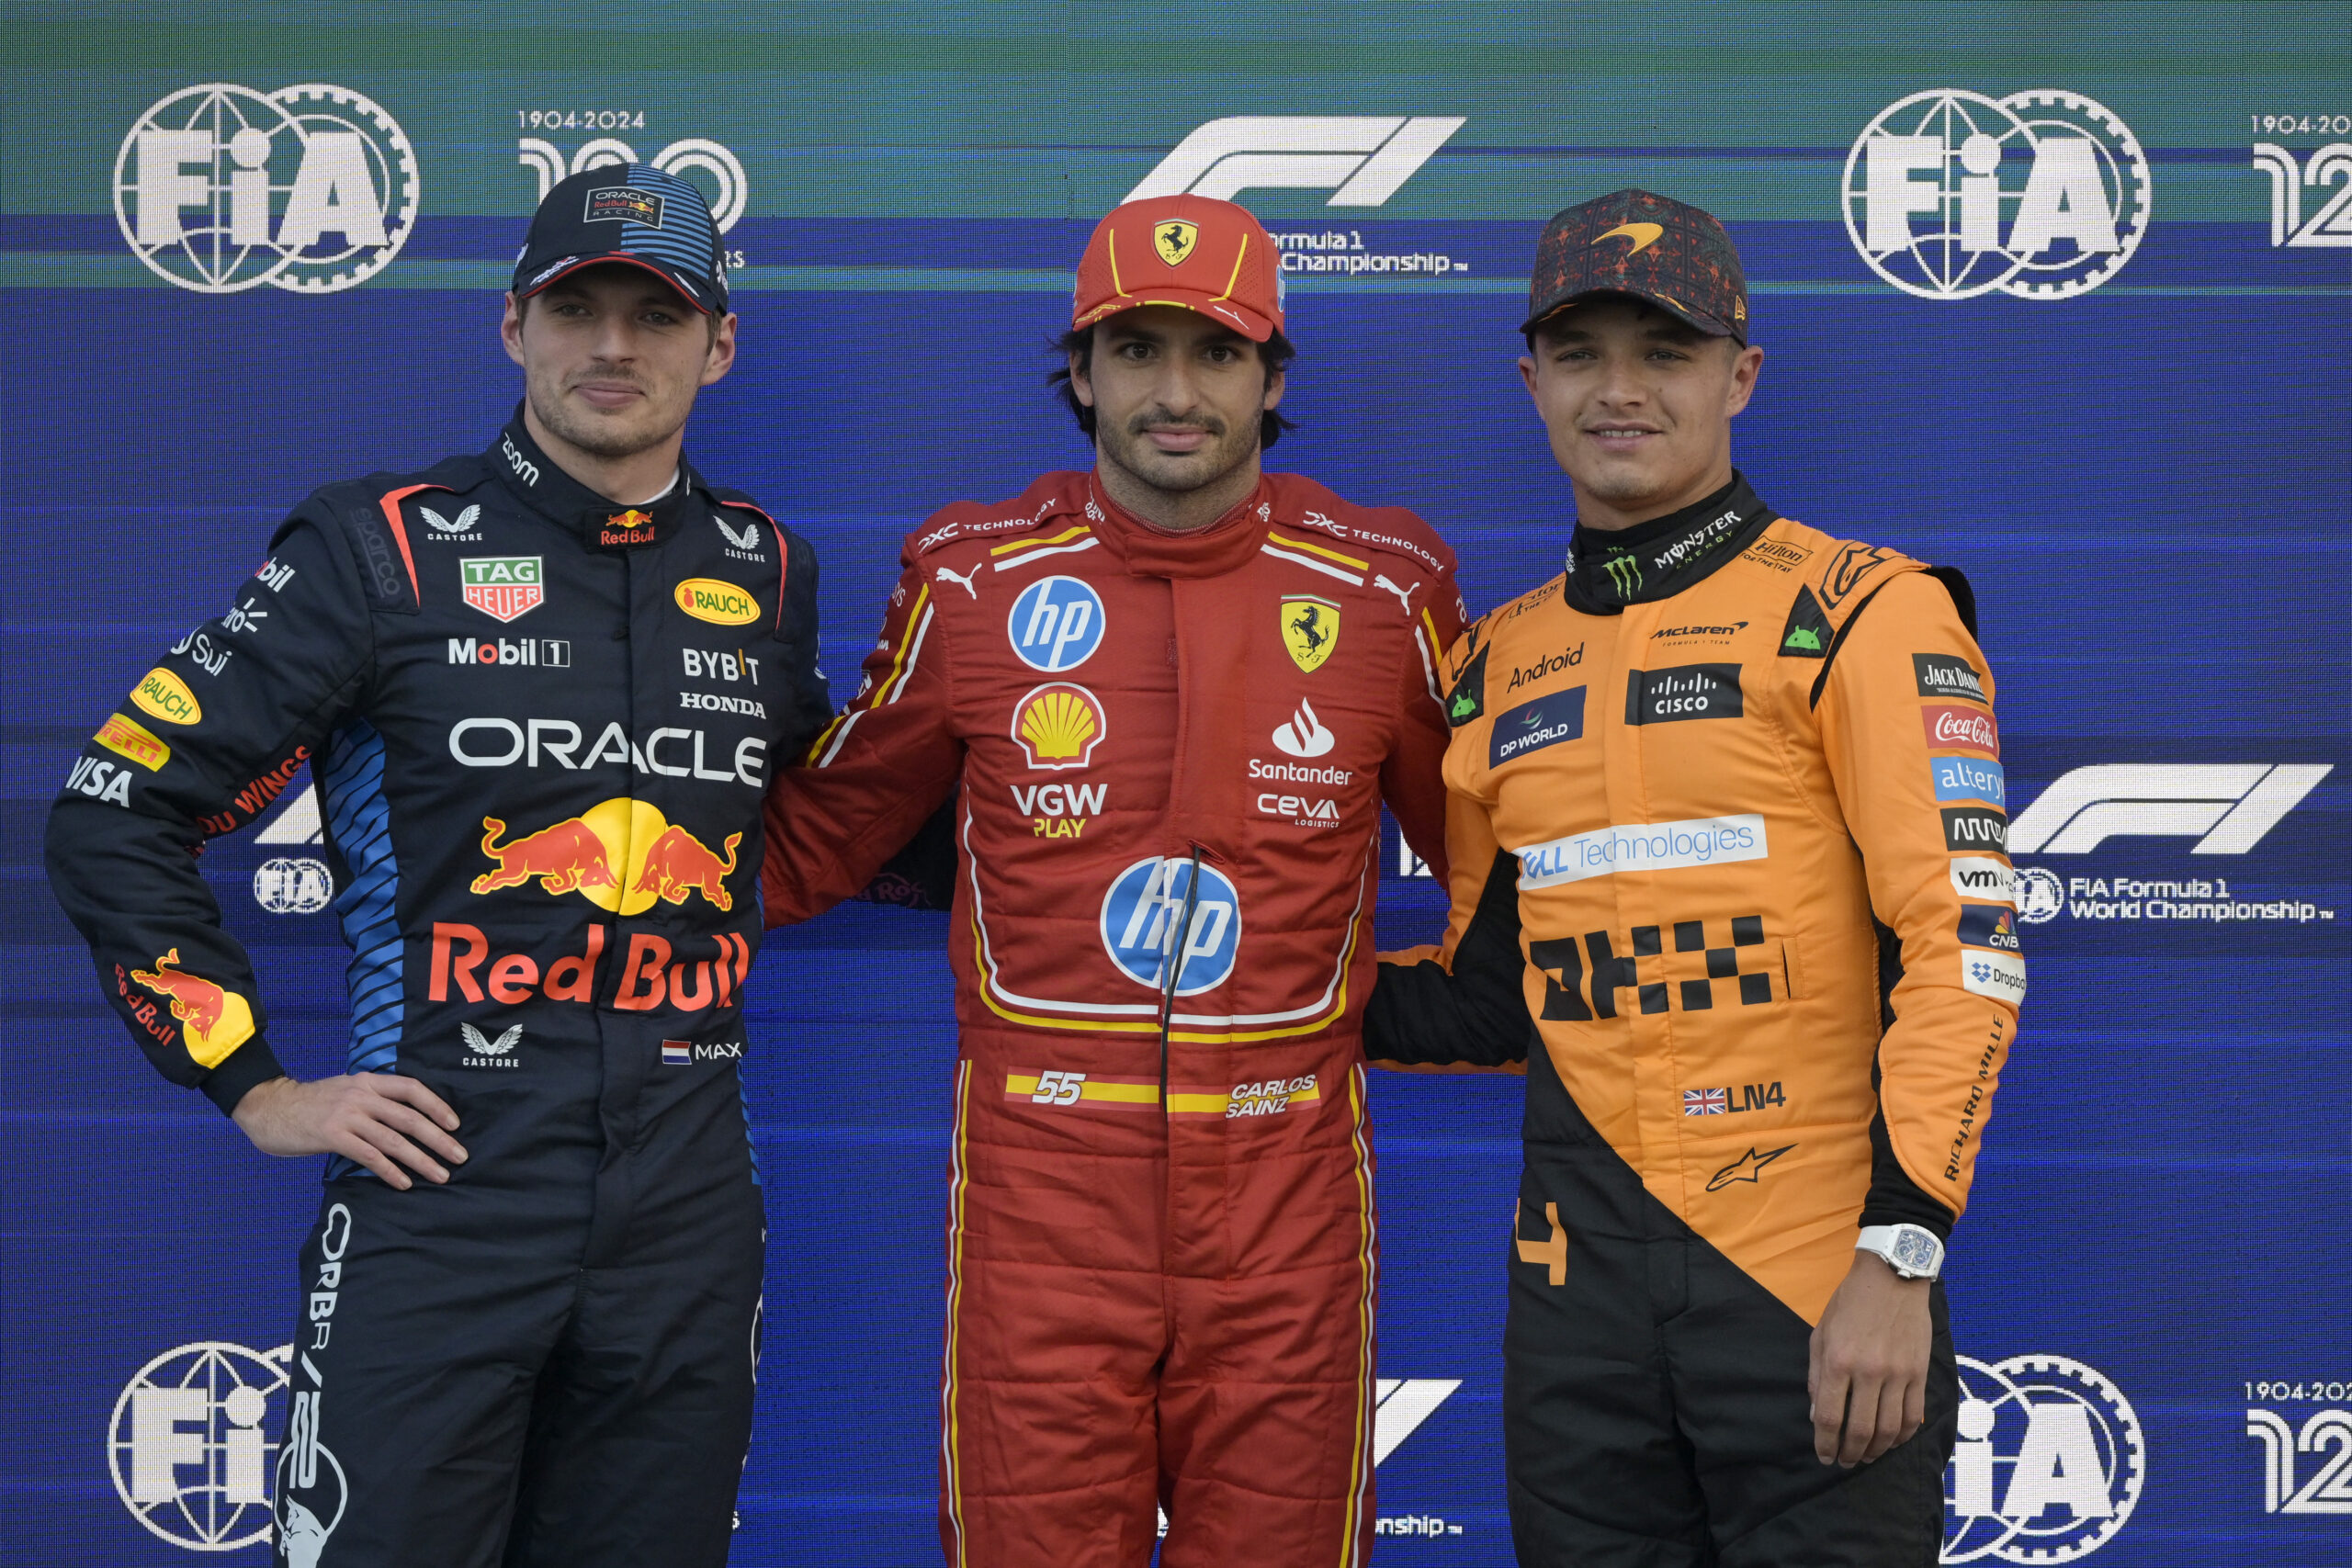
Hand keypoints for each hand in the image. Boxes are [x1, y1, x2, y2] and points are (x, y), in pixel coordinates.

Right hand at [231, 1074, 465, 1189]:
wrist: (269, 1106)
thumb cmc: (312, 1103)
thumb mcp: (347, 1090)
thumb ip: (374, 1099)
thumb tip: (408, 1119)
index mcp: (369, 1081)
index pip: (413, 1089)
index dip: (437, 1107)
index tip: (455, 1125)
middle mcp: (362, 1095)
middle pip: (410, 1118)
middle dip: (439, 1139)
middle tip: (460, 1156)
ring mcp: (347, 1116)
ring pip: (394, 1140)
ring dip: (421, 1160)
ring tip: (440, 1175)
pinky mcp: (333, 1136)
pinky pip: (370, 1156)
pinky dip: (390, 1171)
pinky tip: (404, 1183)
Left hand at [1808, 1249, 1931, 1466]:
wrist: (1893, 1277)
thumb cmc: (1850, 1303)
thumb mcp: (1821, 1334)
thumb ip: (1816, 1376)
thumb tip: (1817, 1416)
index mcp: (1838, 1361)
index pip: (1829, 1417)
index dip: (1825, 1444)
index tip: (1824, 1456)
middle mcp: (1868, 1372)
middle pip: (1859, 1430)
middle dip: (1849, 1454)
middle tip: (1844, 1462)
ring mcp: (1897, 1374)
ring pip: (1888, 1429)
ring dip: (1876, 1450)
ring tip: (1866, 1456)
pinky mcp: (1919, 1373)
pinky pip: (1913, 1416)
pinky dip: (1903, 1436)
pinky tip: (1892, 1441)